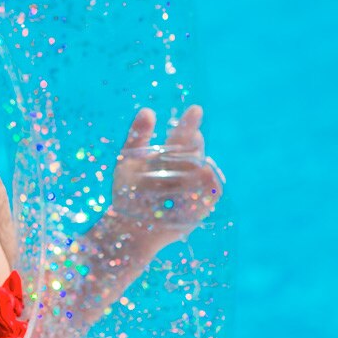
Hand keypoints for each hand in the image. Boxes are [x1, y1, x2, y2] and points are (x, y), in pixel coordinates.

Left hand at [111, 105, 224, 238]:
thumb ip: (138, 136)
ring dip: (198, 166)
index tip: (195, 109)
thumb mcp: (128, 162)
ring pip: (206, 172)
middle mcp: (186, 170)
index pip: (184, 135)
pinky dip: (203, 189)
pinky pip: (209, 195)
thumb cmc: (127, 192)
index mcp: (170, 155)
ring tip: (189, 166)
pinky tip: (193, 185)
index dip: (190, 122)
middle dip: (194, 145)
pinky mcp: (199, 209)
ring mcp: (194, 189)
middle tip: (190, 139)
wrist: (127, 227)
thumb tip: (148, 110)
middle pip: (196, 152)